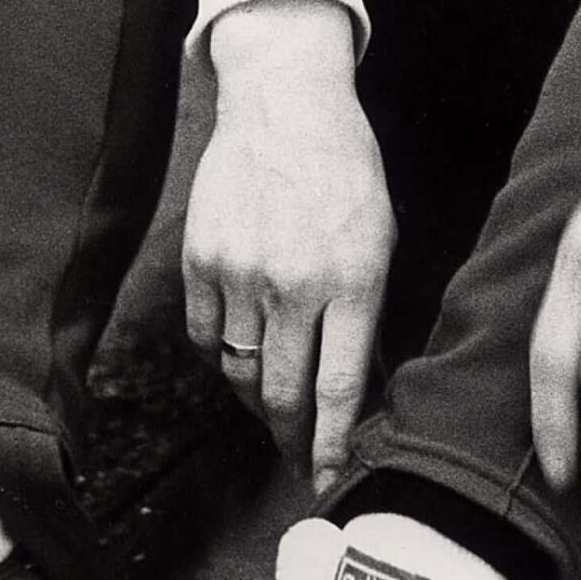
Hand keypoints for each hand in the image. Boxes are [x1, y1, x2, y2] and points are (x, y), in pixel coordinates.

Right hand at [183, 0, 394, 493]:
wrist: (284, 103)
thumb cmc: (344, 169)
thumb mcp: (379, 238)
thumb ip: (366, 313)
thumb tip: (355, 386)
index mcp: (353, 279)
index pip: (339, 387)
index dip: (332, 443)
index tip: (329, 476)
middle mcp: (294, 283)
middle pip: (281, 392)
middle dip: (292, 438)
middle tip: (300, 459)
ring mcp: (241, 272)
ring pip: (239, 371)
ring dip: (256, 400)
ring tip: (273, 410)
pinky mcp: (201, 260)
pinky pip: (206, 337)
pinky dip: (222, 358)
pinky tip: (240, 357)